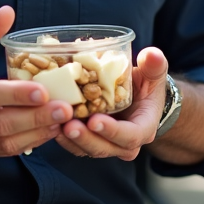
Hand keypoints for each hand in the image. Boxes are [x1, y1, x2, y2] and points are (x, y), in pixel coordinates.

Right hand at [0, 6, 71, 157]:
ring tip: (62, 121)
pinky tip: (47, 130)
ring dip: (36, 133)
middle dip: (36, 117)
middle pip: (0, 123)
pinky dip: (28, 143)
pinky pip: (2, 151)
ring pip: (4, 142)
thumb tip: (8, 12)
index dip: (16, 95)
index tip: (44, 91)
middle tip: (66, 109)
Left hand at [55, 46, 167, 160]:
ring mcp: (105, 144)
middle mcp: (124, 143)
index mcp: (142, 129)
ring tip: (55, 124)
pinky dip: (62, 137)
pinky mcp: (89, 140)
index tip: (95, 120)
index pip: (129, 136)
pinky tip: (49, 123)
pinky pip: (75, 145)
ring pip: (87, 149)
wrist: (138, 98)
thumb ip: (154, 65)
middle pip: (104, 148)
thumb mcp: (153, 74)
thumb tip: (153, 55)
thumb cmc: (146, 86)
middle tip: (69, 126)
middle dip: (86, 138)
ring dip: (70, 139)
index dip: (112, 131)